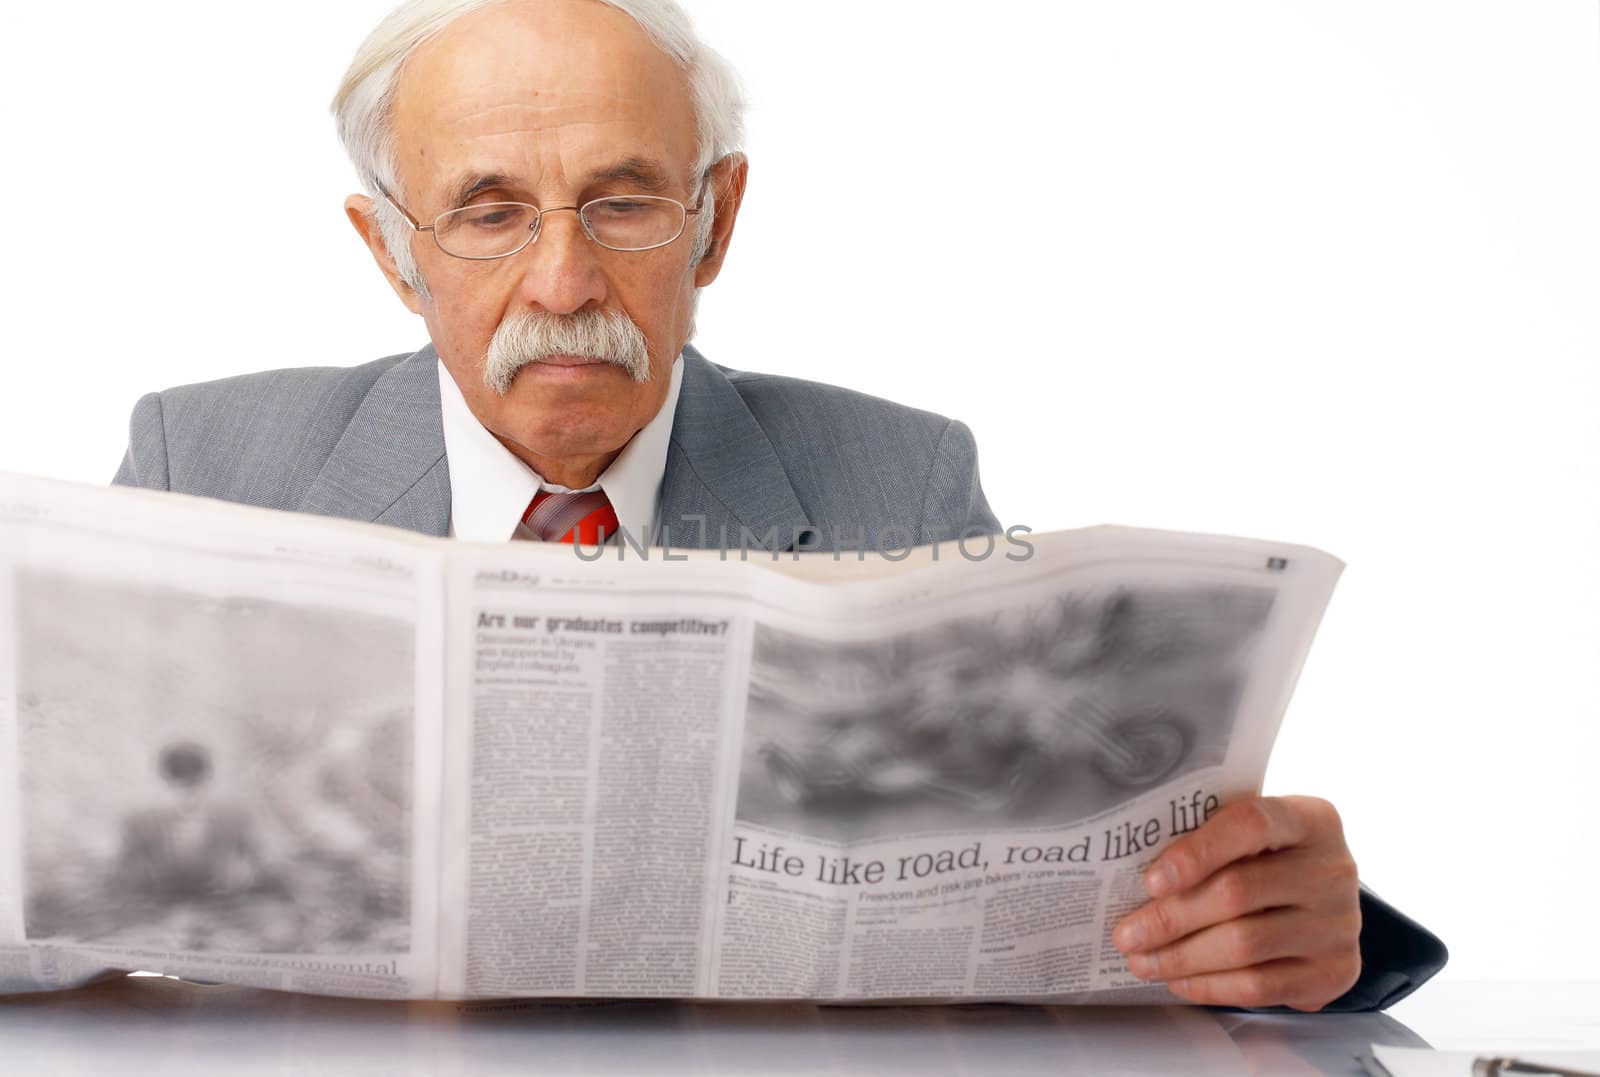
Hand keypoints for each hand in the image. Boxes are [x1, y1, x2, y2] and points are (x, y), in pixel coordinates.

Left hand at [1111, 795, 1361, 1010]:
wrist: (1329, 905)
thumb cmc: (1274, 859)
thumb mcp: (1255, 835)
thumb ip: (1210, 839)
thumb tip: (1133, 873)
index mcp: (1310, 820)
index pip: (1251, 825)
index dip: (1197, 852)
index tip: (1151, 880)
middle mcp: (1332, 870)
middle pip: (1237, 893)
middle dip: (1170, 917)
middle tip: (1125, 934)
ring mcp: (1338, 925)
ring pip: (1244, 945)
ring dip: (1181, 956)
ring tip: (1140, 960)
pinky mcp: (1334, 971)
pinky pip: (1261, 986)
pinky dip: (1210, 986)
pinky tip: (1177, 980)